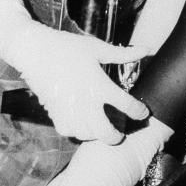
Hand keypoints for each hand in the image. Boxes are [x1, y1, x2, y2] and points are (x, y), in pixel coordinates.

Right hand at [14, 24, 149, 143]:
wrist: (36, 52)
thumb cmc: (69, 48)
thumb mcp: (99, 48)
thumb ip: (124, 54)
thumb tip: (148, 49)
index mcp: (99, 85)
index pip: (126, 105)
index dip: (139, 112)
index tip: (144, 113)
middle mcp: (85, 102)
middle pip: (104, 132)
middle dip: (115, 137)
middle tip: (120, 134)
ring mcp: (69, 110)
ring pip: (86, 134)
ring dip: (96, 135)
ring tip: (102, 128)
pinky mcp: (54, 112)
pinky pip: (68, 131)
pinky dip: (77, 132)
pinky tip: (82, 126)